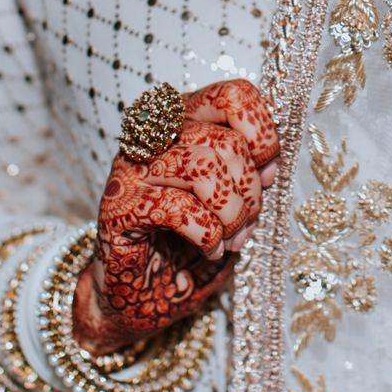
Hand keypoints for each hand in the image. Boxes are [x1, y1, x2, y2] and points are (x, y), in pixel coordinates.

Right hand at [74, 78, 280, 353]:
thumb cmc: (188, 243)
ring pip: (204, 168)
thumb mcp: (230, 200)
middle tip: (249, 222)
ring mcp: (133, 169)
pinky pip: (178, 207)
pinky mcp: (120, 208)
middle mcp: (155, 136)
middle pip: (224, 140)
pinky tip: (208, 247)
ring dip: (231, 212)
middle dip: (250, 189)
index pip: (232, 95)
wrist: (141, 296)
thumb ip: (248, 171)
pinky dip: (206, 232)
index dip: (262, 132)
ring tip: (231, 238)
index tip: (269, 170)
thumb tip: (271, 165)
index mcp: (184, 121)